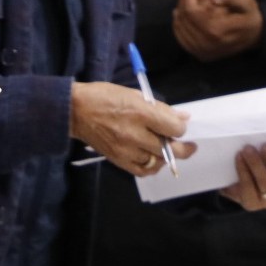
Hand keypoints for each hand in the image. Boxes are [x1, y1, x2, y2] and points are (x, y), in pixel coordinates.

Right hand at [69, 81, 193, 176]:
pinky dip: (152, 167)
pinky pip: (142, 171)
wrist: (76, 111)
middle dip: (184, 148)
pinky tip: (154, 160)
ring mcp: (126, 150)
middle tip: (189, 147)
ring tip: (166, 150)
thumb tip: (182, 118)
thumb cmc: (105, 97)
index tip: (180, 126)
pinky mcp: (118, 160)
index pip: (174, 128)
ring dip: (166, 158)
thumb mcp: (135, 94)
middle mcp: (135, 134)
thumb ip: (160, 108)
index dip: (181, 128)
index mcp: (141, 112)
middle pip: (170, 149)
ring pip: (157, 162)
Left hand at [172, 0, 263, 62]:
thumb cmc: (250, 17)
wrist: (254, 38)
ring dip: (179, 11)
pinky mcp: (200, 55)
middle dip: (182, 1)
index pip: (192, 11)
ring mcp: (202, 52)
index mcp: (216, 31)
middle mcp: (207, 45)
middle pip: (184, 19)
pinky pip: (182, 39)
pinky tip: (181, 13)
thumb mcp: (247, 4)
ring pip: (181, 28)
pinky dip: (179, 25)